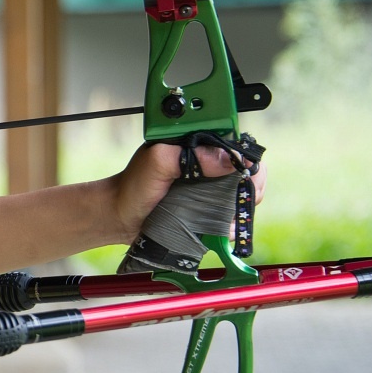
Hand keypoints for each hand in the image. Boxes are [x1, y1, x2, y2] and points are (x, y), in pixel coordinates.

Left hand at [111, 141, 261, 244]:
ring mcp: (209, 189)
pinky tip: (220, 227)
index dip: (246, 159)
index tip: (243, 175)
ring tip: (227, 214)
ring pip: (244, 195)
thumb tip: (229, 159)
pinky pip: (232, 216)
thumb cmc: (132, 186)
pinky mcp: (208, 210)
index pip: (236, 145)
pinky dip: (232, 223)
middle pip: (248, 171)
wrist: (120, 217)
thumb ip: (190, 155)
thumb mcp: (157, 161)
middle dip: (251, 185)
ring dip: (242, 206)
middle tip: (241, 198)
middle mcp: (207, 165)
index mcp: (197, 145)